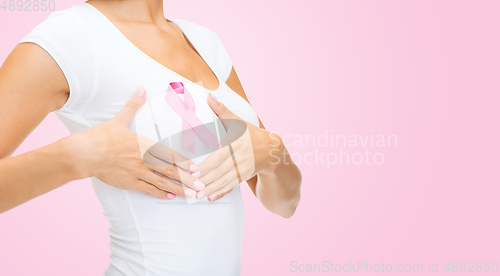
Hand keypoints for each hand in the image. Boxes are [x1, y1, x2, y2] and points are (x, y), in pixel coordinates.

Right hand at [69, 87, 202, 198]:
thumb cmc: (101, 136)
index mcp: (144, 144)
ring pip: (161, 183)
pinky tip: (170, 197)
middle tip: (201, 184)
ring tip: (191, 195)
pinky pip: (147, 190)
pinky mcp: (128, 183)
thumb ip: (133, 105)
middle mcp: (143, 160)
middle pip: (169, 171)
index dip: (183, 161)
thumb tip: (141, 89)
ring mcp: (136, 173)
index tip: (196, 167)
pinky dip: (160, 194)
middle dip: (187, 179)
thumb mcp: (119, 119)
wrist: (83, 154)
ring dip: (178, 189)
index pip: (168, 154)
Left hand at [194, 93, 282, 200]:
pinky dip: (220, 192)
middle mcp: (239, 158)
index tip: (193, 171)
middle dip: (204, 180)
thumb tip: (209, 96)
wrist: (272, 149)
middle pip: (219, 171)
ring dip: (209, 189)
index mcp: (236, 144)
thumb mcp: (238, 121)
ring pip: (224, 181)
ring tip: (195, 196)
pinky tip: (210, 198)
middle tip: (190, 186)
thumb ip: (222, 111)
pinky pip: (230, 186)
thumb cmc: (250, 133)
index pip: (219, 156)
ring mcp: (242, 169)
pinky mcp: (243, 177)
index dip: (206, 165)